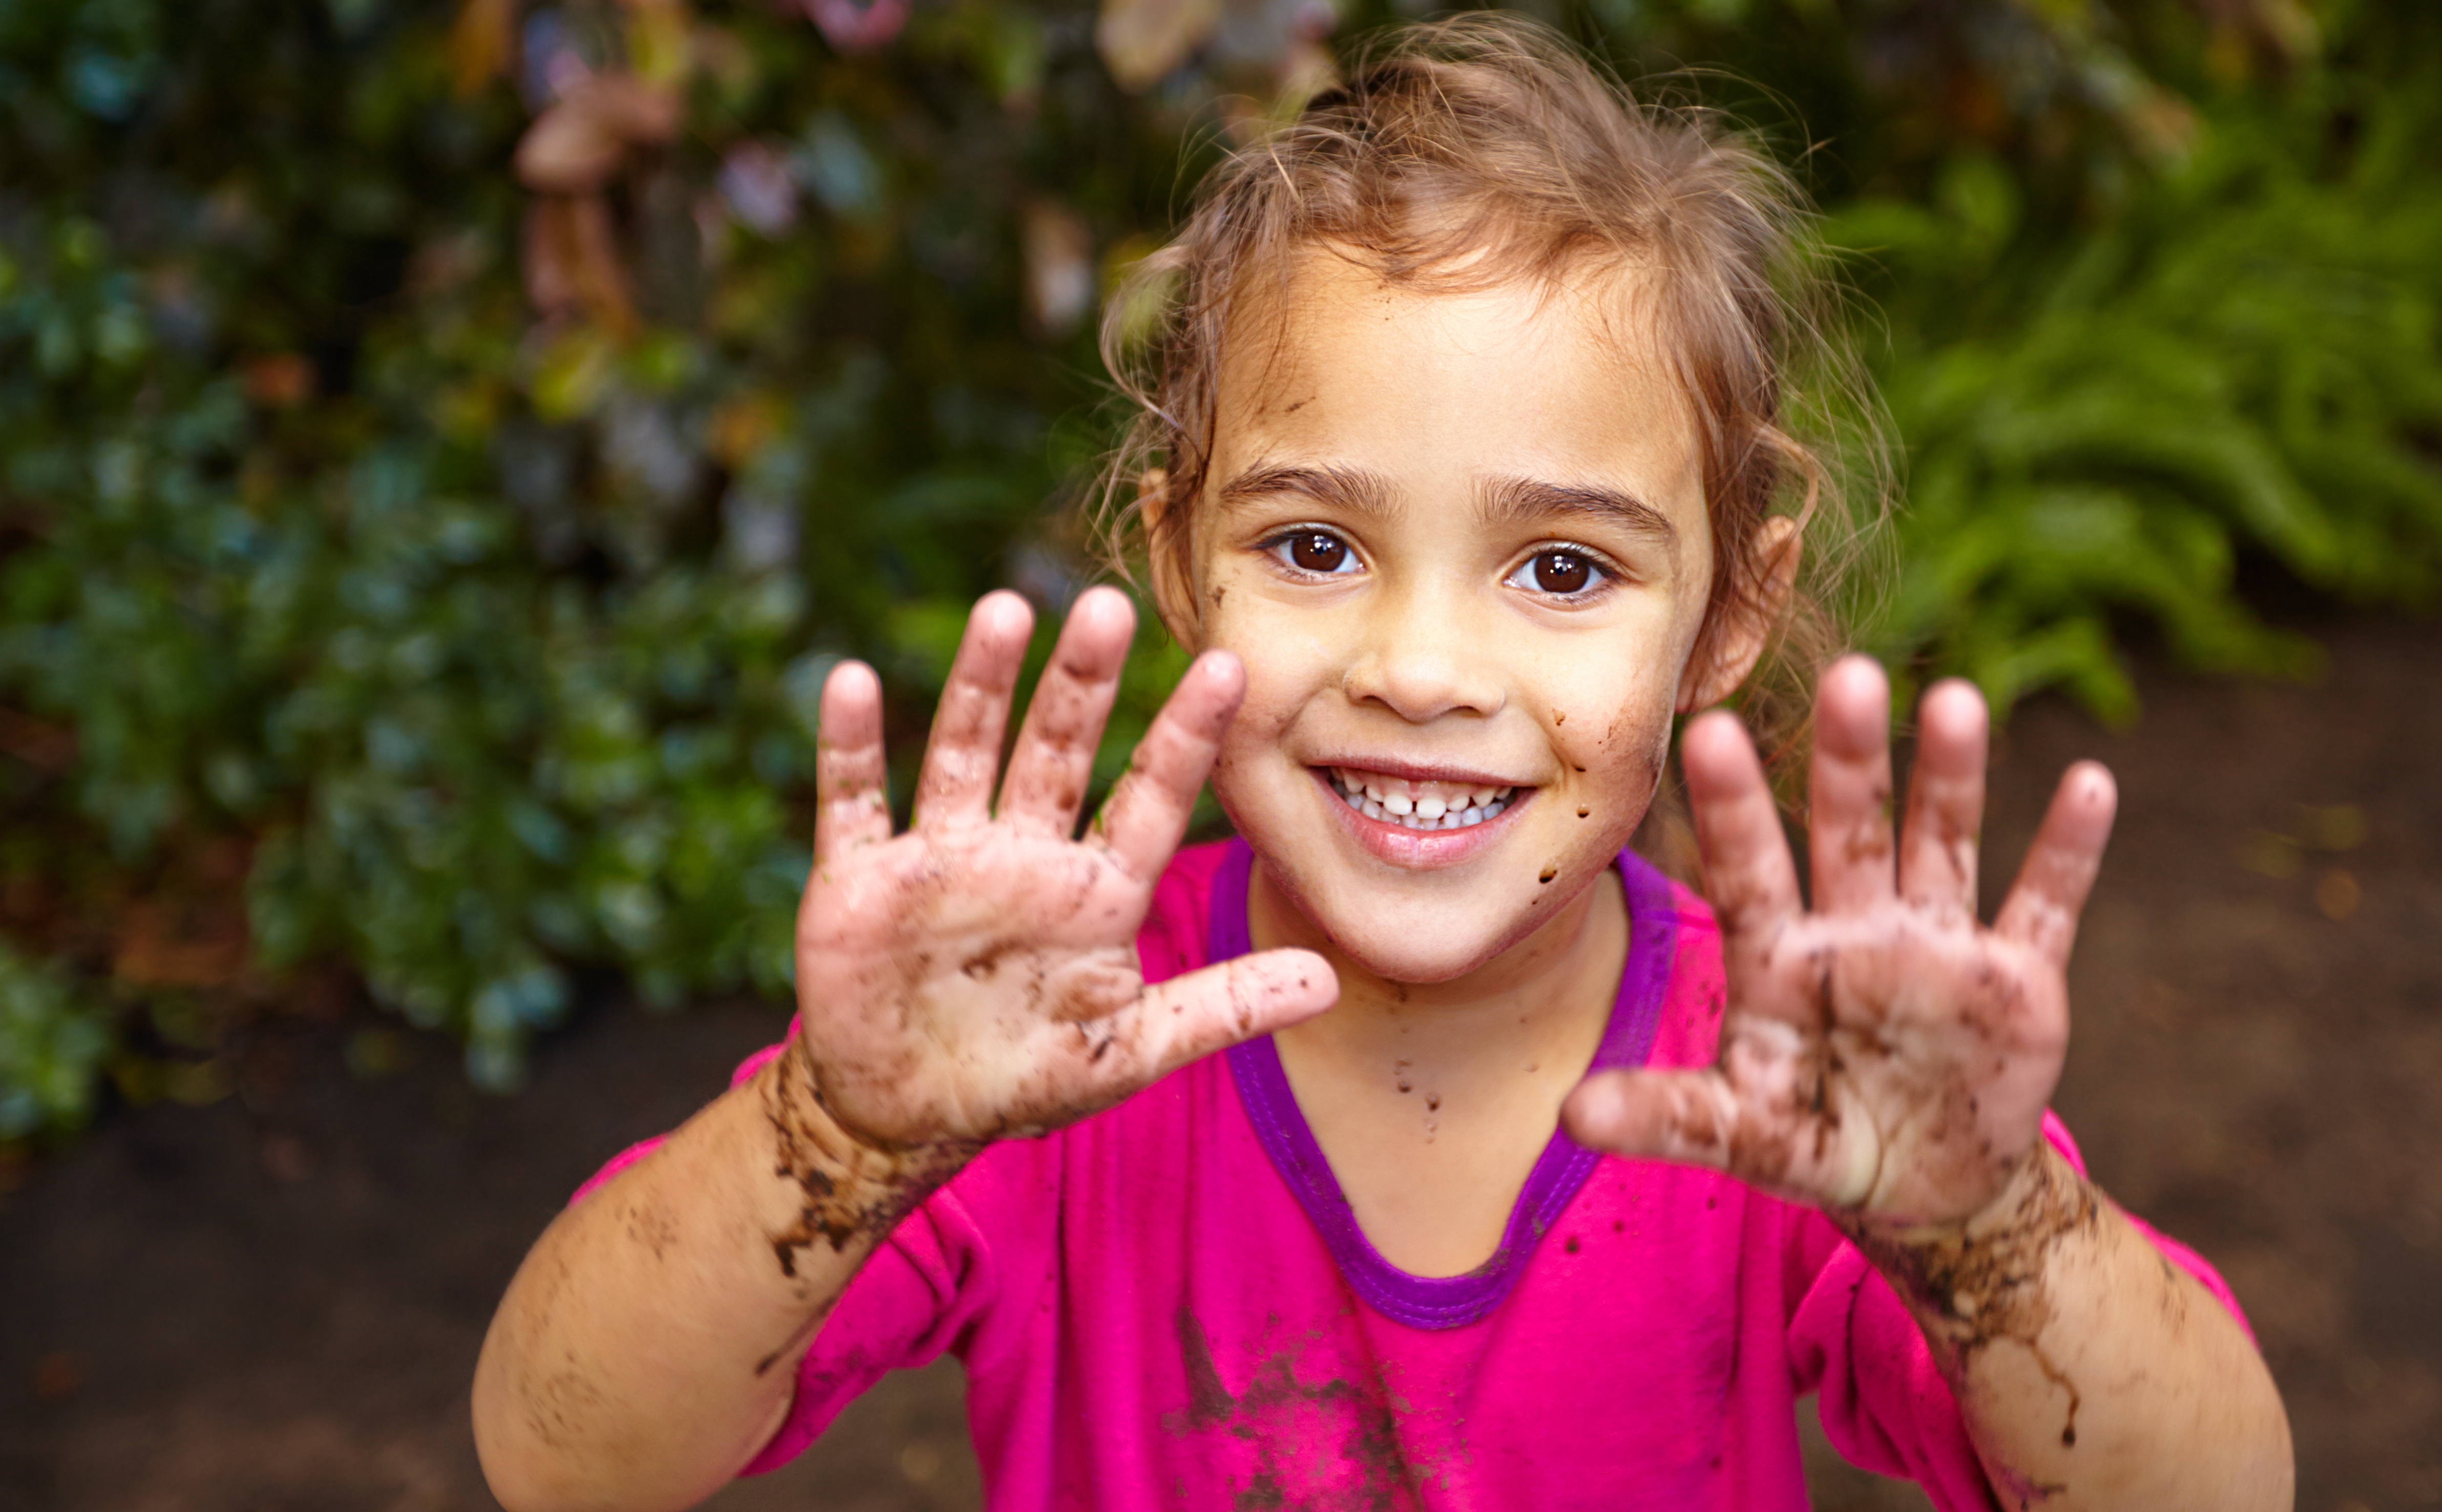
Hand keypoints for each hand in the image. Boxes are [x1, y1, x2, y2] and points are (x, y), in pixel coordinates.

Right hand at [789, 587, 1337, 1154]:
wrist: (907, 1115)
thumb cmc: (1024, 1077)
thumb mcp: (1129, 1051)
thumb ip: (1223, 1009)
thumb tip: (1331, 983)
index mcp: (1095, 891)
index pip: (1151, 796)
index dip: (1186, 736)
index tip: (1229, 668)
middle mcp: (1023, 856)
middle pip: (1058, 750)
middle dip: (1082, 682)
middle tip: (1109, 606)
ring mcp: (941, 859)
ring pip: (964, 752)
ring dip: (981, 685)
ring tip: (1007, 610)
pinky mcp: (861, 881)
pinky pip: (855, 800)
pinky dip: (851, 745)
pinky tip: (854, 680)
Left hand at [1563, 656, 2114, 1229]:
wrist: (1920, 1187)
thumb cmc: (1814, 1140)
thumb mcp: (1742, 1135)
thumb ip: (1668, 1116)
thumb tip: (1570, 1114)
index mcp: (1780, 956)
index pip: (1748, 868)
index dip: (1732, 805)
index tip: (1708, 729)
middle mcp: (1856, 929)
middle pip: (1849, 829)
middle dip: (1850, 759)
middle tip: (1849, 676)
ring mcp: (1938, 946)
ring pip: (1942, 840)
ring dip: (1951, 776)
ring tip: (1956, 703)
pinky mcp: (2017, 978)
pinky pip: (2044, 902)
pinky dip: (2068, 849)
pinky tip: (2090, 783)